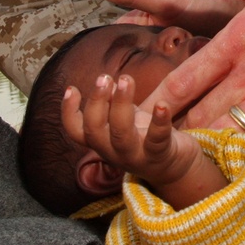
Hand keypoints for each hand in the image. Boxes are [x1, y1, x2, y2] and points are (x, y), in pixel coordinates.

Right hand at [63, 74, 223, 206]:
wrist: (175, 168)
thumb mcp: (125, 120)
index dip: (68, 112)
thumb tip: (107, 82)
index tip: (71, 88)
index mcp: (102, 141)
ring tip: (125, 80)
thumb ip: (112, 104)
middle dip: (96, 102)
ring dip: (121, 105)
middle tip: (104, 77)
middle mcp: (113, 151)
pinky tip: (161, 104)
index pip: (76, 131)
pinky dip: (159, 121)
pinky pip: (157, 139)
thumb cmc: (145, 137)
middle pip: (94, 131)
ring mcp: (136, 156)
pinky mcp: (160, 155)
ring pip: (121, 134)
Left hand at [142, 0, 244, 167]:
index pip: (182, 81)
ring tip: (193, 168)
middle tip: (160, 152)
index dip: (155, 106)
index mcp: (239, 37)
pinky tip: (241, 174)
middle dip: (176, 136)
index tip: (140, 122)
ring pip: (231, 136)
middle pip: (199, 115)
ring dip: (209, 153)